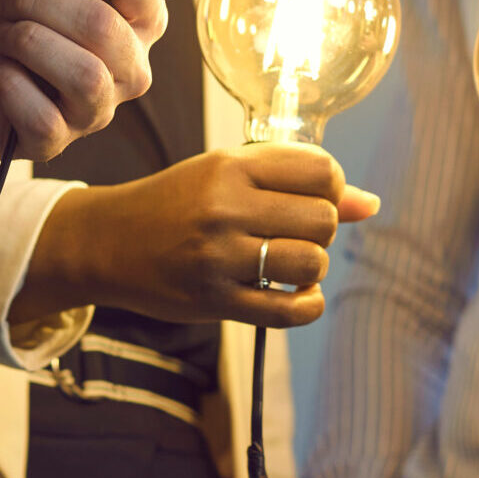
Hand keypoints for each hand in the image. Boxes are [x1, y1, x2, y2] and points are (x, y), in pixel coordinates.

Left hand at [0, 0, 165, 161]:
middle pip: (103, 26)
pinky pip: (43, 117)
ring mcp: (100, 105)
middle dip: (37, 2)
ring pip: (85, 75)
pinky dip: (7, 85)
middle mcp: (131, 61)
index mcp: (134, 10)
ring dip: (25, 42)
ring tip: (6, 37)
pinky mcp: (61, 139)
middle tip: (12, 3)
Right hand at [17, 142, 379, 328]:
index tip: (312, 197)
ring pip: (312, 263)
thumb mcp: (229, 174)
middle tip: (295, 233)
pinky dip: (307, 305)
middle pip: (324, 219)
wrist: (107, 242)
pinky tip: (294, 293)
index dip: (333, 187)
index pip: (323, 171)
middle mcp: (225, 208)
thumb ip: (298, 182)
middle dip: (323, 229)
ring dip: (313, 267)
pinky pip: (291, 311)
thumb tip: (371, 204)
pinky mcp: (214, 302)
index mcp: (231, 166)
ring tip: (290, 263)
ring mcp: (218, 258)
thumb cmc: (178, 202)